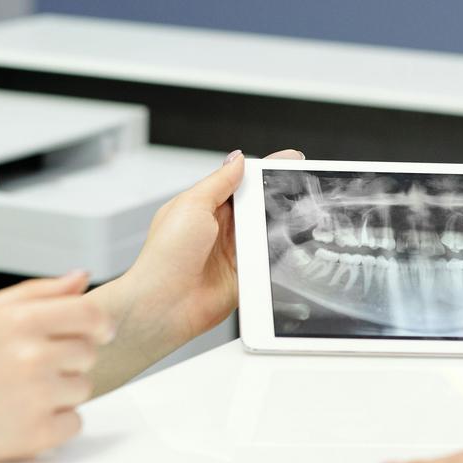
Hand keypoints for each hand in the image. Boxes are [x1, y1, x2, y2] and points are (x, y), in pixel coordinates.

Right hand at [0, 271, 112, 462]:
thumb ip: (37, 292)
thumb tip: (81, 278)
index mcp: (18, 320)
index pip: (90, 314)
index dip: (99, 324)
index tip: (97, 333)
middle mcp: (31, 356)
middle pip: (88, 352)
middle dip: (68, 360)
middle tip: (30, 369)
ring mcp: (36, 397)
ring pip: (83, 388)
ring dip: (60, 392)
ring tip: (18, 393)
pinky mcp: (37, 435)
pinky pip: (74, 423)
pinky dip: (54, 424)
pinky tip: (19, 417)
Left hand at [118, 148, 303, 348]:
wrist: (165, 303)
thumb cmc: (165, 256)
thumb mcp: (191, 204)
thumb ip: (219, 181)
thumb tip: (238, 160)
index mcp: (205, 205)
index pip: (241, 181)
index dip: (264, 170)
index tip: (289, 161)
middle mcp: (220, 227)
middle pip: (257, 203)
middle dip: (277, 194)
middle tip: (297, 185)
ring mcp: (233, 251)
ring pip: (266, 229)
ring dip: (277, 224)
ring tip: (290, 215)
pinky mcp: (244, 273)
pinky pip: (268, 258)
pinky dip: (276, 251)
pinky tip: (281, 243)